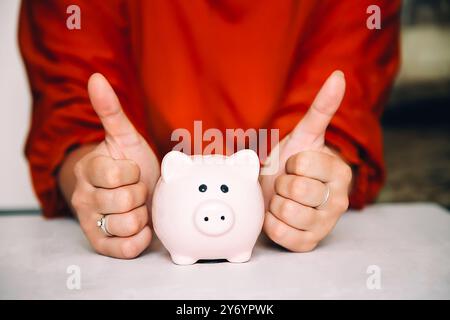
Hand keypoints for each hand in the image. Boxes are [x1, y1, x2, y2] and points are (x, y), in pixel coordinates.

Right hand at [70, 73, 159, 257]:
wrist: (133, 191)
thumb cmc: (131, 164)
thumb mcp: (125, 137)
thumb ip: (111, 111)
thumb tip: (96, 77)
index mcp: (88, 169)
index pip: (118, 174)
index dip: (134, 173)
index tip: (132, 172)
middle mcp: (83, 198)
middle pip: (125, 200)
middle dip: (140, 194)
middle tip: (137, 191)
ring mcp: (91, 223)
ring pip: (128, 224)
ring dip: (142, 216)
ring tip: (138, 208)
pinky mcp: (102, 245)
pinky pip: (125, 249)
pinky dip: (139, 238)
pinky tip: (140, 227)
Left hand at [260, 71, 351, 251]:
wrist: (278, 192)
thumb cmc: (290, 164)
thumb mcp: (303, 136)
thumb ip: (321, 108)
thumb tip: (338, 75)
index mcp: (340, 172)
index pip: (303, 164)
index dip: (290, 162)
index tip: (294, 166)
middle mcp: (339, 201)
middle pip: (294, 189)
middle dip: (281, 183)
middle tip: (286, 184)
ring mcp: (325, 225)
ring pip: (286, 212)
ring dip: (275, 203)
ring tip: (283, 200)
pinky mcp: (308, 243)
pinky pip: (280, 233)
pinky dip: (271, 223)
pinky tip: (279, 217)